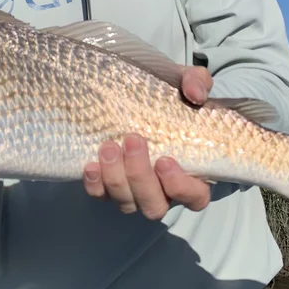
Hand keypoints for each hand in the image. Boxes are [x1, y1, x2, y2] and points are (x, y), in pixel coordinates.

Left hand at [82, 65, 213, 219]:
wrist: (137, 95)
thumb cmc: (169, 96)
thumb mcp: (186, 82)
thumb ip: (197, 83)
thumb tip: (195, 94)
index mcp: (192, 172)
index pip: (195, 197)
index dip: (181, 187)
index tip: (164, 160)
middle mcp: (163, 189)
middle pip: (155, 206)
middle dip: (140, 177)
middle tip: (132, 141)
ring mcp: (135, 191)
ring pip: (127, 204)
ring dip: (116, 179)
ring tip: (108, 146)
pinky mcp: (109, 186)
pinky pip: (101, 196)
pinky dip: (95, 185)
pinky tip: (91, 164)